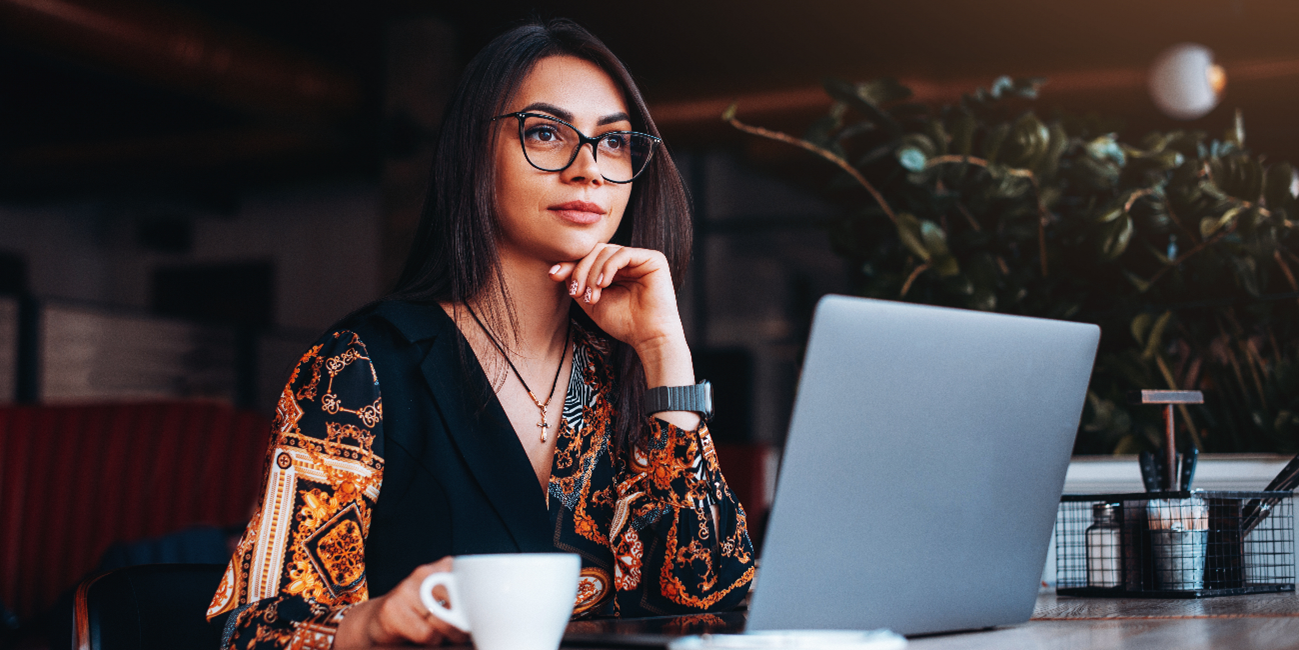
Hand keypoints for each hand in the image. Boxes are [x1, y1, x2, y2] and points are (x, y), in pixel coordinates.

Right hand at [334, 557, 468, 647]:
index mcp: (444, 567)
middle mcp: (426, 573)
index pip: (472, 583)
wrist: (378, 620)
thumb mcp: (446, 602)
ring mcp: (407, 588)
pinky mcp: (392, 608)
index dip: (478, 607)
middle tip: (464, 634)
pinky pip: (426, 632)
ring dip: (448, 635)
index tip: (480, 620)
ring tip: (443, 637)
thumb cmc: (420, 615)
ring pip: (442, 619)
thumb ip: (464, 603)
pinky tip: (425, 638)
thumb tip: (488, 620)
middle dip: (464, 624)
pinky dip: (431, 641)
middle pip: (458, 602)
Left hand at [548, 244, 685, 353]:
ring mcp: (640, 258)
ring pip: (606, 251)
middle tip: (577, 292)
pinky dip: (608, 268)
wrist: (649, 337)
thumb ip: (577, 284)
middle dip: (580, 270)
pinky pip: (622, 254)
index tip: (553, 275)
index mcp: (614, 270)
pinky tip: (604, 285)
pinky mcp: (653, 259)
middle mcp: (627, 261)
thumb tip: (559, 268)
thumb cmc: (624, 323)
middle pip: (594, 251)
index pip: (588, 258)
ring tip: (592, 297)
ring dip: (592, 273)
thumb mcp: (591, 302)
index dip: (570, 264)